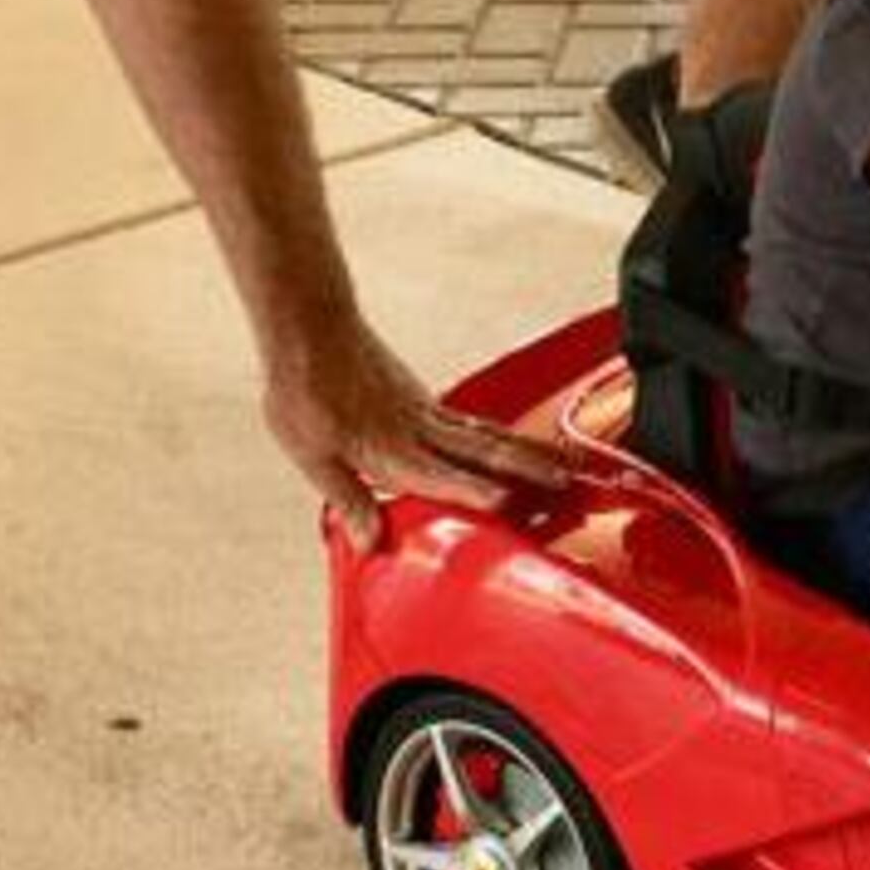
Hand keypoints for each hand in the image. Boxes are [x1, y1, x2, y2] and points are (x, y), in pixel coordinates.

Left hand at [264, 320, 570, 549]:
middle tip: (565, 478)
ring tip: (560, 463)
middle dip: (526, 467)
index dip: (470, 490)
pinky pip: (469, 421)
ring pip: (485, 433)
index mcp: (389, 447)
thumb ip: (347, 498)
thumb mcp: (311, 454)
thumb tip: (371, 542)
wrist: (309, 327)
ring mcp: (424, 410)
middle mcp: (417, 428)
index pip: (438, 475)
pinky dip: (496, 435)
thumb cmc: (303, 390)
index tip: (505, 501)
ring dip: (524, 451)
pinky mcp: (422, 398)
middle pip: (481, 449)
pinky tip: (510, 445)